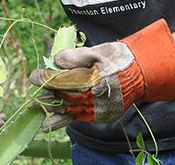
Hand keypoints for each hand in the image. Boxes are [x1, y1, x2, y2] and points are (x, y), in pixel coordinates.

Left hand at [29, 19, 174, 126]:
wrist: (140, 73)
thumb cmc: (116, 59)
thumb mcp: (95, 52)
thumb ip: (74, 57)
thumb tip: (56, 61)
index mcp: (87, 80)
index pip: (58, 81)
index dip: (43, 78)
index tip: (33, 76)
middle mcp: (90, 97)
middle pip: (61, 97)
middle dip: (47, 94)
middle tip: (36, 92)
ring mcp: (96, 108)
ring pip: (68, 112)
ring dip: (52, 112)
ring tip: (38, 115)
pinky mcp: (100, 114)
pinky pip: (79, 118)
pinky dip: (65, 120)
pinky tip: (52, 123)